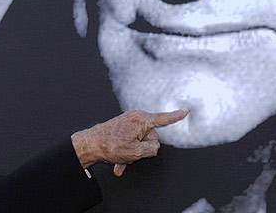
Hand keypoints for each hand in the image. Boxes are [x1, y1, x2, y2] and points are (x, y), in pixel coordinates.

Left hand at [71, 109, 188, 175]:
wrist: (90, 145)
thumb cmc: (109, 145)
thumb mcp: (136, 152)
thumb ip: (152, 148)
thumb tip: (154, 146)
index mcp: (141, 120)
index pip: (163, 119)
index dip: (175, 116)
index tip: (185, 111)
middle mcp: (135, 118)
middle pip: (150, 136)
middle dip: (143, 148)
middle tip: (131, 154)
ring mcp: (128, 122)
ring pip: (139, 141)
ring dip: (133, 153)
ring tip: (122, 159)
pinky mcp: (122, 127)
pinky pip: (131, 141)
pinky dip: (127, 153)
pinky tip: (120, 164)